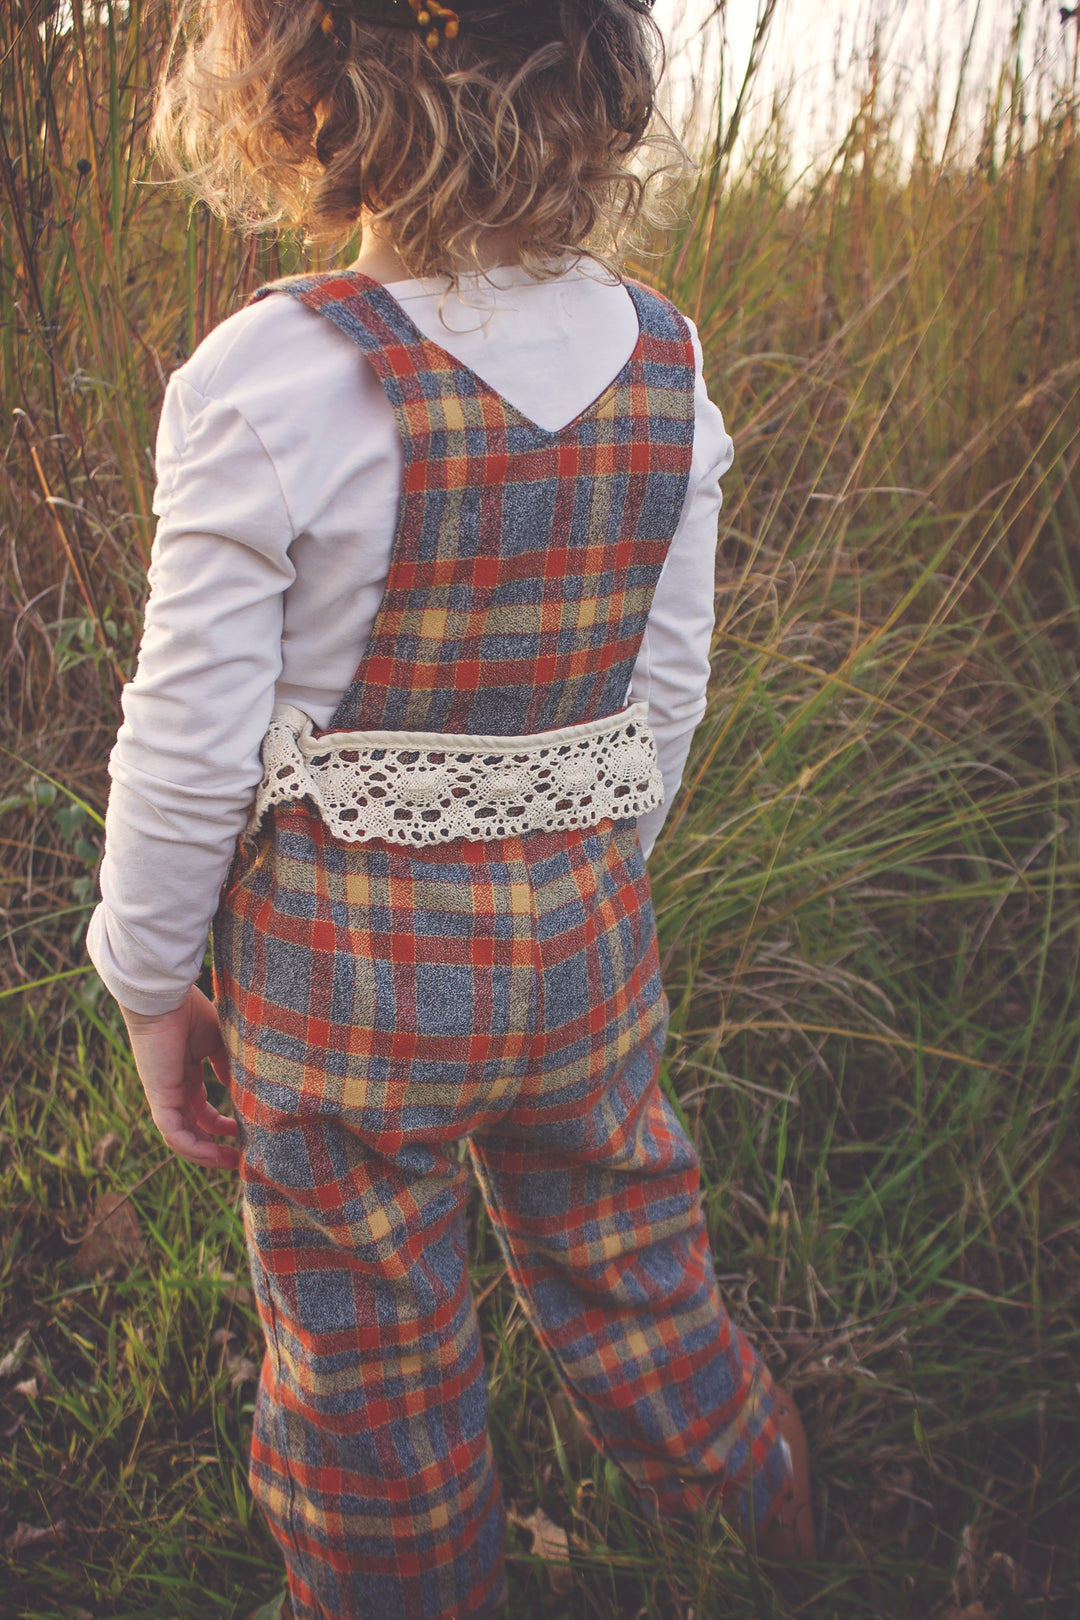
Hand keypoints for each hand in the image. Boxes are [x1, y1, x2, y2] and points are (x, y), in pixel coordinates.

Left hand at [120, 986, 240, 1170]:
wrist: (165, 997)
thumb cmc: (189, 1010)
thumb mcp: (219, 1041)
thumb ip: (228, 1065)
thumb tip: (239, 1087)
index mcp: (186, 1076)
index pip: (201, 1111)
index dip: (221, 1126)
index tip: (244, 1133)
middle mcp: (174, 1090)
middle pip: (191, 1130)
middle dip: (214, 1147)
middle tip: (238, 1158)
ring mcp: (165, 1096)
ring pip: (181, 1138)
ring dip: (205, 1154)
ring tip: (230, 1163)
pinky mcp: (159, 1098)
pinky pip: (174, 1133)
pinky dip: (193, 1148)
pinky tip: (215, 1154)